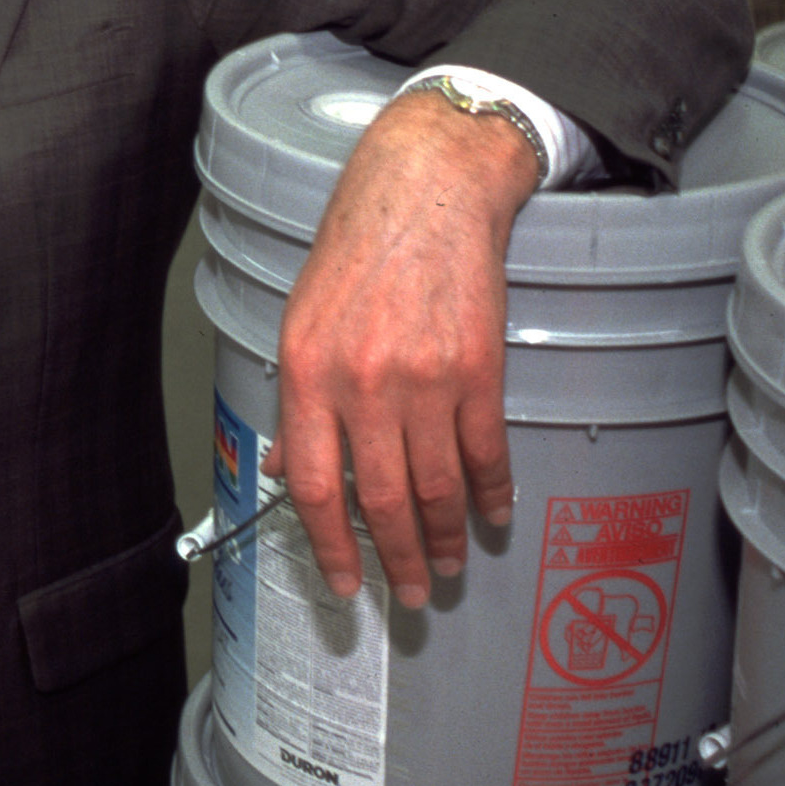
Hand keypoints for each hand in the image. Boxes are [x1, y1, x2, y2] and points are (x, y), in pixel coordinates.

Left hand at [265, 90, 537, 609]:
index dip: (329, 546)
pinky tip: (492, 515)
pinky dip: (491, 493)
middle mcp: (363, 384)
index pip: (313, 485)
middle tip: (409, 594)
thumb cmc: (357, 250)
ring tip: (448, 566)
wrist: (424, 191)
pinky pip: (485, 451)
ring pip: (436, 486)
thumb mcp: (303, 320)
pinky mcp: (476, 369)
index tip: (342, 583)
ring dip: (445, 537)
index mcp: (308, 374)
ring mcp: (423, 379)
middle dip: (396, 558)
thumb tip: (292, 469)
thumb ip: (301, 400)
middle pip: (379, 499)